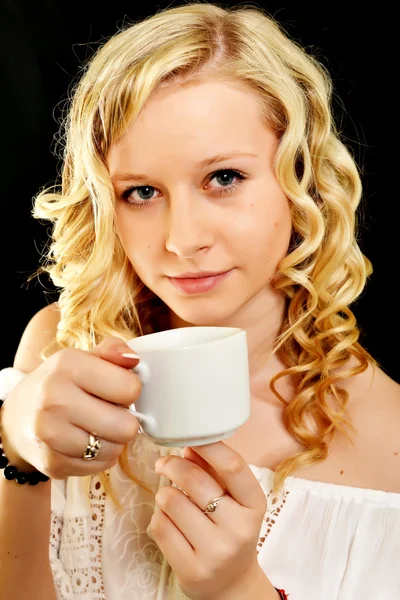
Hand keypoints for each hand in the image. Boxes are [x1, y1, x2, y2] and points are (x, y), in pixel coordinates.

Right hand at [1, 337, 141, 477]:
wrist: (17, 416)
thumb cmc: (59, 384)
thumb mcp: (82, 359)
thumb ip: (112, 351)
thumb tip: (134, 360)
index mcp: (68, 366)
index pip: (129, 388)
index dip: (131, 390)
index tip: (118, 389)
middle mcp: (55, 399)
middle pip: (126, 426)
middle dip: (125, 420)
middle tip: (111, 413)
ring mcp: (51, 434)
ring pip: (115, 450)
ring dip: (113, 441)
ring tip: (98, 428)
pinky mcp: (51, 463)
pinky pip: (100, 466)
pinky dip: (99, 457)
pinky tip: (86, 443)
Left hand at [150, 442, 275, 599]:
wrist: (231, 584)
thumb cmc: (229, 531)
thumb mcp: (232, 500)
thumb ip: (213, 471)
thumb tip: (189, 447)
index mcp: (254, 505)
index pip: (232, 467)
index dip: (208, 446)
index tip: (189, 435)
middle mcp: (239, 529)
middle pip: (195, 481)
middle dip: (172, 465)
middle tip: (164, 463)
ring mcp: (216, 552)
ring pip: (172, 502)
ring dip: (164, 493)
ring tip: (170, 499)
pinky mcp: (192, 569)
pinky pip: (160, 526)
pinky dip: (158, 516)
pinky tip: (167, 519)